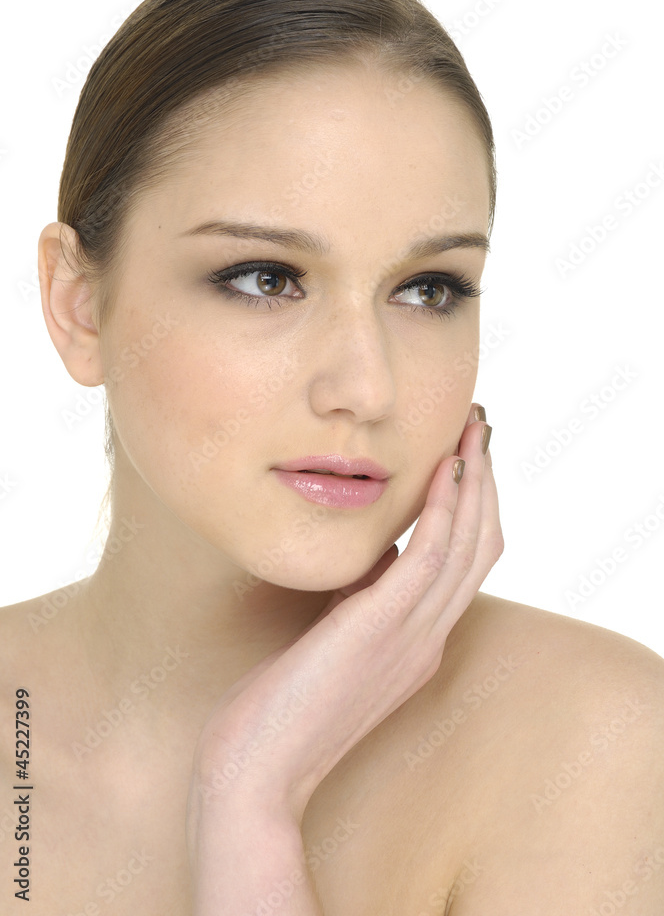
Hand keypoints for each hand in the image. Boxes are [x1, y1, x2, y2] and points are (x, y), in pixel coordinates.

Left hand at [187, 402, 502, 825]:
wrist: (254, 770)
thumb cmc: (281, 706)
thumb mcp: (336, 637)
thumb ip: (365, 597)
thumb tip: (379, 548)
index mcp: (420, 641)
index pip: (467, 563)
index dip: (475, 505)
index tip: (466, 454)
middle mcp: (429, 637)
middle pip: (481, 547)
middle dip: (486, 481)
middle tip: (480, 426)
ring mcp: (412, 637)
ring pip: (468, 546)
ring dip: (475, 482)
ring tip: (472, 429)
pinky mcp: (382, 629)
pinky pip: (430, 558)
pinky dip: (444, 509)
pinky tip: (444, 469)